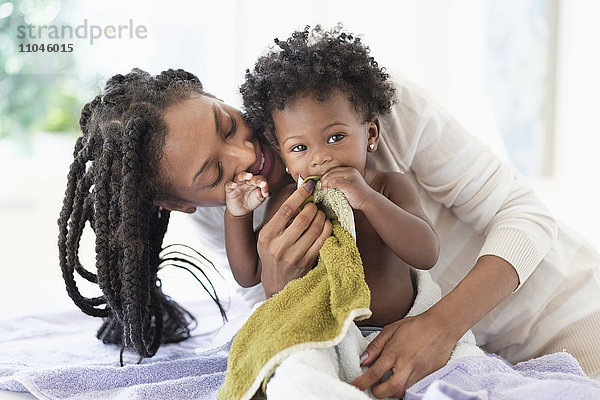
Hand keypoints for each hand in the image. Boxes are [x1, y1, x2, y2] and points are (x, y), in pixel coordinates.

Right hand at [225, 172, 268, 216]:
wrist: (241, 211)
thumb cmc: (251, 202)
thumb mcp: (259, 200)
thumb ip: (261, 195)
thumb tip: (262, 192)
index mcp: (254, 182)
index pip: (260, 179)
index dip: (264, 185)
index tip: (266, 194)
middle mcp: (246, 181)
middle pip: (251, 177)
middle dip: (256, 180)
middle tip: (261, 183)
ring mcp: (237, 184)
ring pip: (239, 177)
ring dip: (244, 175)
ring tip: (249, 176)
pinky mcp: (229, 190)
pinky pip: (228, 184)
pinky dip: (230, 184)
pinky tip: (234, 185)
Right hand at [257, 180, 332, 296]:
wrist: (277, 281)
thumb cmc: (273, 252)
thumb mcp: (268, 236)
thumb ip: (280, 219)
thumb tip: (299, 198)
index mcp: (267, 235)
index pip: (285, 210)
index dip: (299, 195)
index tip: (308, 186)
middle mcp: (279, 246)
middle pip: (303, 219)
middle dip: (313, 207)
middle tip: (314, 205)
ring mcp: (294, 255)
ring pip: (314, 229)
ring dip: (321, 217)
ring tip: (320, 214)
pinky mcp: (307, 262)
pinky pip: (322, 241)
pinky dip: (327, 229)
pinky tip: (326, 225)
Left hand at [320, 167, 374, 209]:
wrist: (368, 201)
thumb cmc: (357, 196)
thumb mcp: (347, 186)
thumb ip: (338, 182)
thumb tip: (324, 184)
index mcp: (349, 170)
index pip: (333, 170)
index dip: (325, 176)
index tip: (322, 185)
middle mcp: (350, 170)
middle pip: (331, 171)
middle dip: (323, 180)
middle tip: (321, 188)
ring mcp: (350, 176)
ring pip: (331, 176)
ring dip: (324, 184)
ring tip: (324, 191)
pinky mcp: (349, 183)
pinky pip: (334, 182)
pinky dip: (328, 186)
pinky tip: (327, 192)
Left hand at [352, 310, 455, 398]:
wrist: (442, 327)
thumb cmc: (416, 326)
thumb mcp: (390, 330)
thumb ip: (375, 346)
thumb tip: (363, 361)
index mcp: (395, 352)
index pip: (375, 373)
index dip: (362, 382)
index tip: (354, 385)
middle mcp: (407, 365)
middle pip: (390, 389)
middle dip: (378, 392)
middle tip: (373, 386)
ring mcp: (419, 373)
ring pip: (401, 392)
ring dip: (390, 391)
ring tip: (385, 383)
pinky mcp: (428, 377)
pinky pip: (412, 389)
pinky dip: (403, 388)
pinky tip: (399, 380)